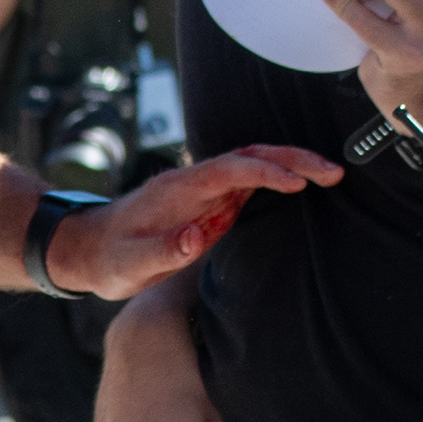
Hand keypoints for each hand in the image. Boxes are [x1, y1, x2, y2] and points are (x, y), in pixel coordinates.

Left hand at [57, 145, 338, 297]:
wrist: (89, 250)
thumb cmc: (108, 258)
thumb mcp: (128, 264)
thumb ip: (161, 250)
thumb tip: (196, 237)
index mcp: (178, 189)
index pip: (229, 169)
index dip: (264, 171)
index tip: (296, 181)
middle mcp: (194, 182)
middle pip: (249, 157)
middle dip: (292, 159)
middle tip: (333, 171)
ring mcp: (204, 191)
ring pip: (253, 166)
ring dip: (291, 165)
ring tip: (331, 175)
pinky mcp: (209, 204)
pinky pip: (248, 183)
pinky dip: (278, 179)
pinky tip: (304, 185)